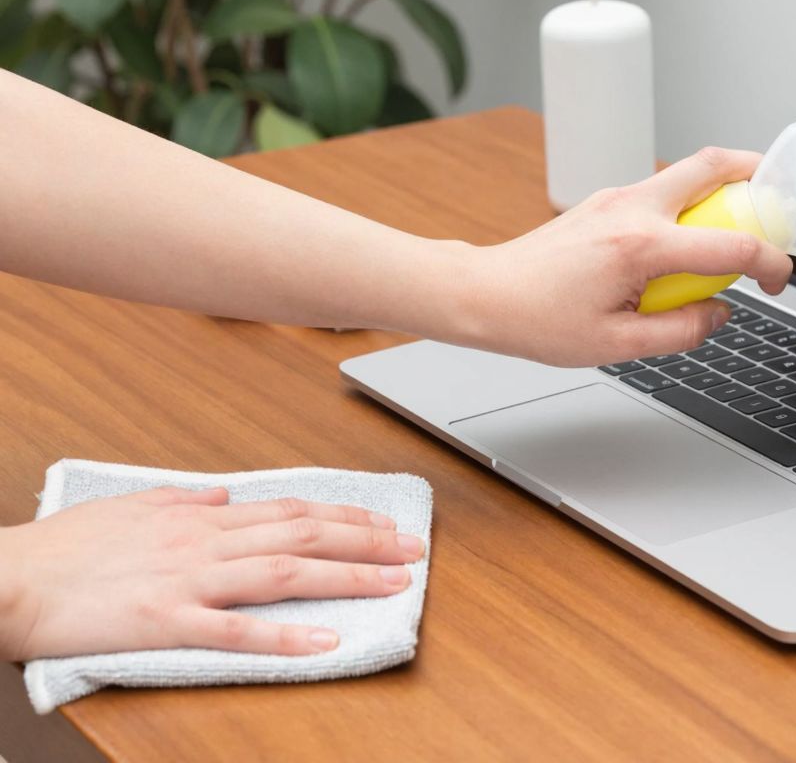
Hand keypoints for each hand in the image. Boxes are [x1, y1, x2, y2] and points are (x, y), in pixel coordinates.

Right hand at [0, 486, 423, 660]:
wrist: (8, 579)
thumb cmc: (62, 549)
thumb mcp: (129, 508)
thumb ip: (182, 502)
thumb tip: (224, 495)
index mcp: (198, 518)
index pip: (290, 510)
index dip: (345, 516)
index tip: (385, 522)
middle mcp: (203, 542)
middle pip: (303, 536)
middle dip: (366, 542)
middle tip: (414, 551)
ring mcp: (188, 581)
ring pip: (285, 573)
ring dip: (347, 577)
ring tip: (394, 585)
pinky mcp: (167, 622)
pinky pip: (237, 629)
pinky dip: (285, 635)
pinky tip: (328, 640)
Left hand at [445, 147, 793, 366]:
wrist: (485, 295)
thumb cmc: (537, 319)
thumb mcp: (618, 346)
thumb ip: (681, 331)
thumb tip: (719, 315)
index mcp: (640, 247)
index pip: (731, 244)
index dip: (771, 263)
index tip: (778, 281)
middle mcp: (632, 209)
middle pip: (714, 164)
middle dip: (761, 175)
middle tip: (783, 203)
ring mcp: (617, 197)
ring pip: (689, 171)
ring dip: (725, 188)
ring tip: (740, 228)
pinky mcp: (607, 201)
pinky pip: (664, 193)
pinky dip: (690, 208)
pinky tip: (687, 246)